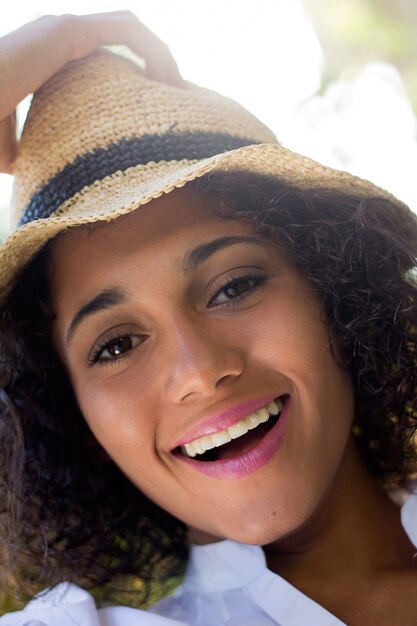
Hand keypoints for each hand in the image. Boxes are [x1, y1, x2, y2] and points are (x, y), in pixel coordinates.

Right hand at [0, 11, 182, 172]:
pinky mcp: (67, 31)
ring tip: (179, 90)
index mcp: (51, 59)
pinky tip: (167, 80)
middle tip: (177, 100)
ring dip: (162, 55)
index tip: (157, 108)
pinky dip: (154, 49)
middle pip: (124, 41)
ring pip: (131, 30)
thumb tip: (41, 180)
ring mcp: (64, 30)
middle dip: (157, 64)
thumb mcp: (12, 148)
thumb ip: (32, 154)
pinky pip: (127, 30)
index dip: (135, 76)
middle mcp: (60, 38)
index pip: (104, 58)